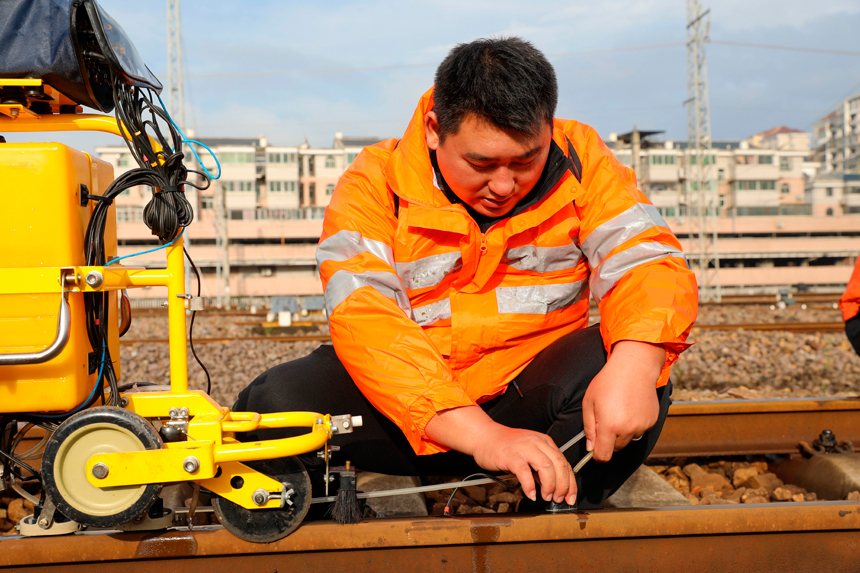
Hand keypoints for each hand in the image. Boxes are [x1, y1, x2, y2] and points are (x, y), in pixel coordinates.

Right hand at [425, 406, 575, 503]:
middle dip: (563, 485)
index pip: (565, 463)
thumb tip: (554, 485)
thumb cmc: (506, 447)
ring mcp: (524, 448)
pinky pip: (524, 472)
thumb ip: (542, 466)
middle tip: (558, 498)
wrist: (484, 437)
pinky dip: (529, 485)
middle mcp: (537, 443)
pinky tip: (530, 494)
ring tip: (546, 496)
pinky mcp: (510, 455)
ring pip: (546, 467)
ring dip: (549, 485)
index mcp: (544, 442)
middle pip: (559, 465)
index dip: (570, 483)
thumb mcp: (530, 452)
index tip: (570, 496)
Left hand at [582, 340, 665, 462]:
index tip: (595, 448)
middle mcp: (627, 429)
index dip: (597, 454)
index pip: (603, 456)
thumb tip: (590, 448)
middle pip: (616, 449)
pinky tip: (631, 407)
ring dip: (622, 432)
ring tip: (619, 410)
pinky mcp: (652, 421)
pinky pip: (640, 430)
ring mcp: (642, 426)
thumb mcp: (589, 402)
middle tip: (606, 420)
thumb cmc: (608, 381)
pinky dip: (634, 424)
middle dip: (609, 440)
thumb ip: (588, 427)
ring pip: (628, 440)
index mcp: (609, 426)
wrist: (634, 367)